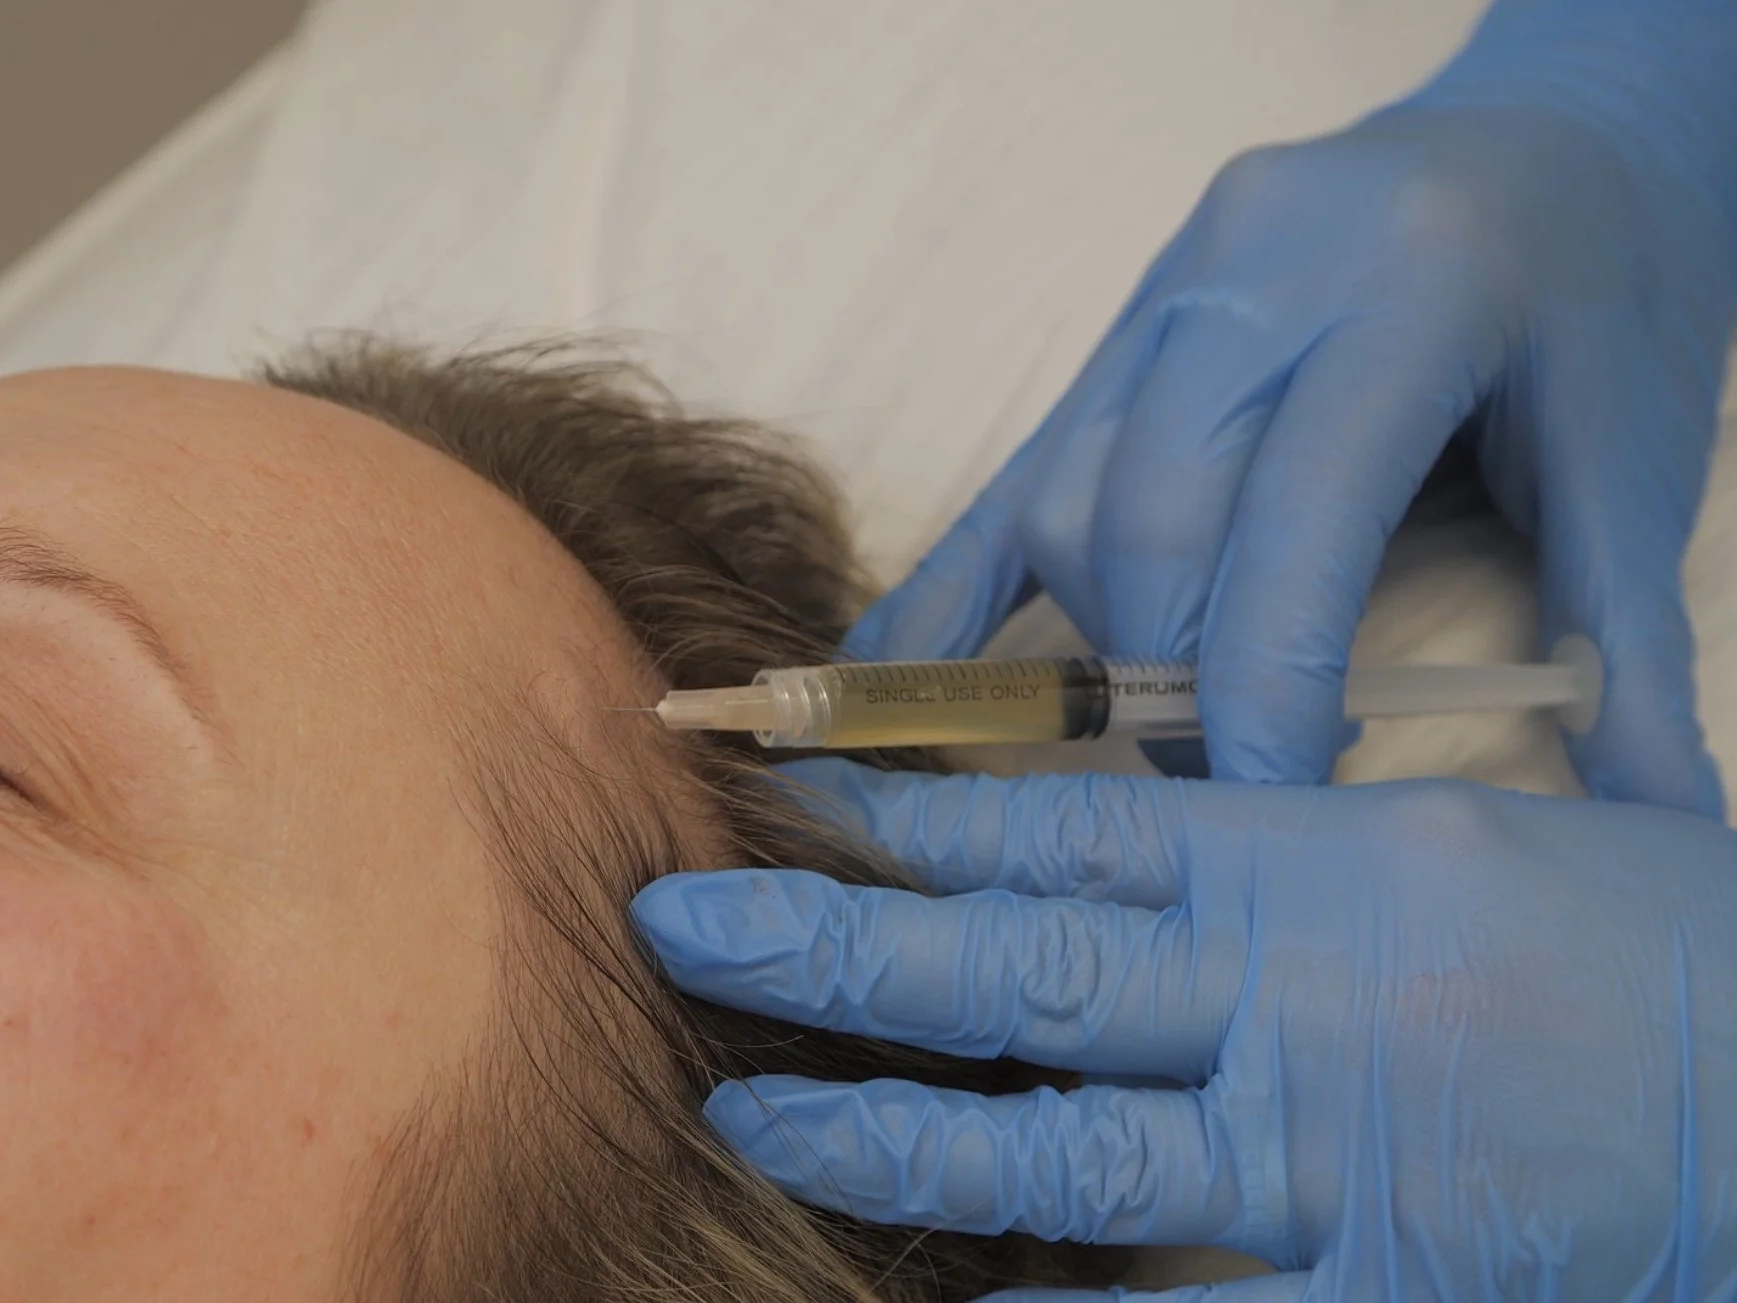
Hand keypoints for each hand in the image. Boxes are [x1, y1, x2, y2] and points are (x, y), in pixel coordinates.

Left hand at [633, 766, 1736, 1299]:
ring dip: (896, 1132)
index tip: (771, 797)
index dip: (898, 811)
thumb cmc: (1653, 948)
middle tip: (681, 926)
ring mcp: (1335, 1153)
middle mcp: (1301, 997)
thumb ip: (1273, 845)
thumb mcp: (1465, 838)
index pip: (1060, 819)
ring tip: (753, 1112)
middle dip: (837, 949)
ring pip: (1071, 1146)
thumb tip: (1097, 836)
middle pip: (1023, 963)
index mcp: (1315, 860)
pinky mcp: (1390, 1288)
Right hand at [855, 49, 1736, 814]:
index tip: (1279, 802)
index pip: (1299, 509)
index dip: (1268, 681)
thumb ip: (1623, 649)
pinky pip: (1015, 476)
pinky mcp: (1116, 327)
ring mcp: (1168, 287)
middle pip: (1156, 515)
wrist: (1550, 135)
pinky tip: (890, 681)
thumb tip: (1658, 835)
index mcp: (1414, 276)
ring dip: (1109, 644)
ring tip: (1184, 723)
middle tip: (1244, 784)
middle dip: (1178, 683)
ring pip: (1075, 501)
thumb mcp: (1635, 455)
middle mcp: (1261, 264)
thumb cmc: (1603, 295)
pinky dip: (956, 591)